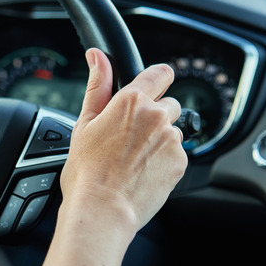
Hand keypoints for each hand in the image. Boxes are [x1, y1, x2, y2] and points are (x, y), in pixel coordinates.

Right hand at [60, 48, 186, 236]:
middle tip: (131, 138)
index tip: (154, 87)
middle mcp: (156, 116)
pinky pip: (177, 155)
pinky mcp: (180, 162)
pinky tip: (144, 173)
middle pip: (169, 105)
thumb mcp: (85, 123)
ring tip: (135, 160)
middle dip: (155, 117)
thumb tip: (97, 55)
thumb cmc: (87, 171)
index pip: (159, 73)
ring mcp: (171, 140)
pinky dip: (164, 162)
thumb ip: (98, 85)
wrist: (102, 209)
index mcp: (131, 101)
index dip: (157, 79)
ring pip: (173, 131)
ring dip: (160, 141)